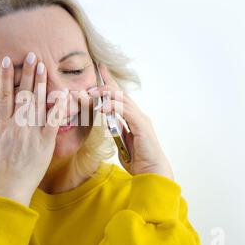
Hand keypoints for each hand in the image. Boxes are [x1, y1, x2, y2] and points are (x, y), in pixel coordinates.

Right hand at [0, 53, 66, 205]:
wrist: (10, 189)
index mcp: (3, 126)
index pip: (4, 95)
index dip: (6, 77)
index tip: (7, 60)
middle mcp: (17, 125)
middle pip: (23, 94)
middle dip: (28, 73)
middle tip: (33, 55)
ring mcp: (32, 133)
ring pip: (38, 103)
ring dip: (41, 84)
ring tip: (44, 67)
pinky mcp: (46, 142)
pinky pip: (53, 122)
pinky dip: (58, 108)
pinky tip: (63, 94)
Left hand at [88, 64, 173, 179]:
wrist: (152, 173)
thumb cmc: (140, 161)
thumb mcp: (122, 144)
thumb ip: (117, 132)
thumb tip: (109, 124)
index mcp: (134, 119)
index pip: (120, 97)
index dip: (110, 84)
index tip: (100, 71)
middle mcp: (138, 116)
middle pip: (120, 94)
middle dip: (106, 83)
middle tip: (91, 79)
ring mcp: (141, 119)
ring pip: (122, 99)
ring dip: (105, 94)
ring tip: (92, 93)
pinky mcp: (142, 126)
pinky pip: (125, 111)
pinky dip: (113, 107)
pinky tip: (102, 107)